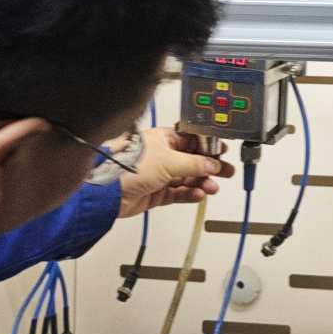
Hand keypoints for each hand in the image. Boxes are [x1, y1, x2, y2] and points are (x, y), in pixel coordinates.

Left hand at [117, 127, 232, 219]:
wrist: (108, 192)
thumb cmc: (127, 167)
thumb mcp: (169, 161)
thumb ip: (194, 163)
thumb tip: (212, 164)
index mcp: (163, 139)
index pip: (192, 140)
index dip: (207, 147)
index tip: (221, 153)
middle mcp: (161, 155)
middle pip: (192, 160)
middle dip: (209, 167)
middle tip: (225, 172)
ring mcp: (159, 175)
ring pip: (187, 178)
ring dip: (201, 182)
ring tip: (212, 187)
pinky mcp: (156, 192)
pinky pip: (179, 193)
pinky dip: (190, 194)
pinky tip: (199, 194)